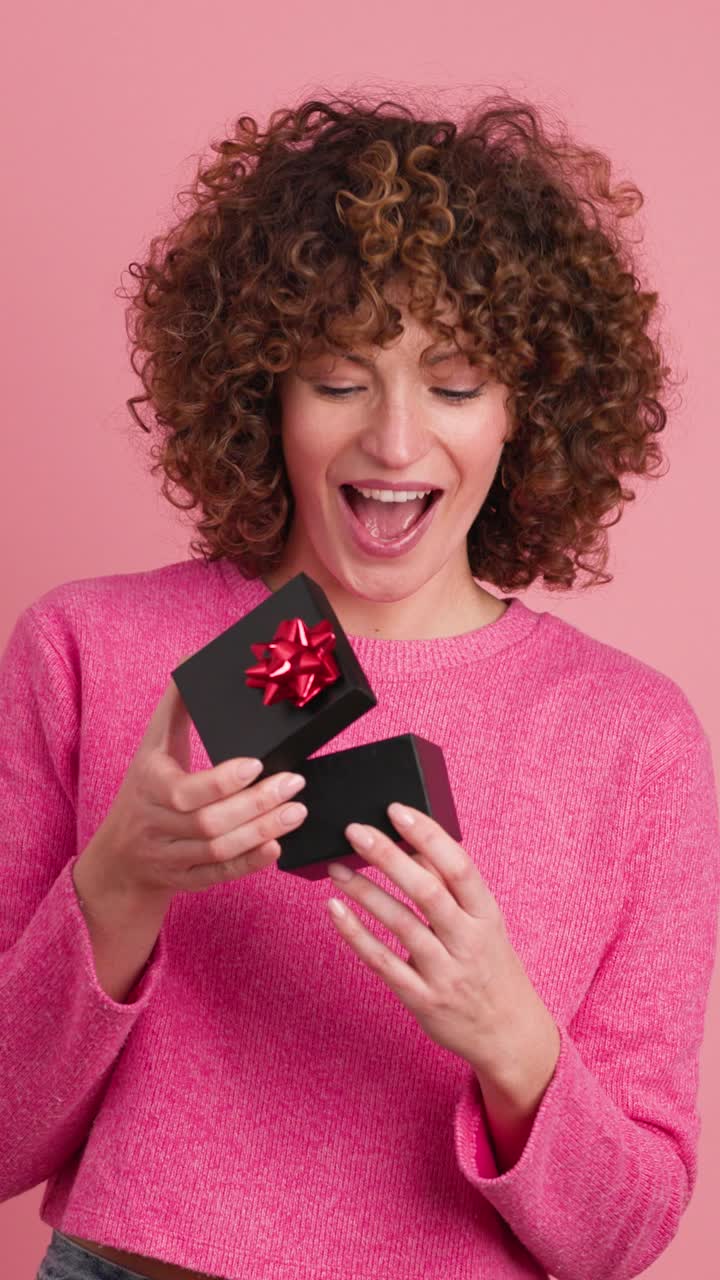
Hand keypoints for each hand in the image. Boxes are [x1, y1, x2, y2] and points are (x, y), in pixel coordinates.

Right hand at [78, 662, 308, 899]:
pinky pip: (219, 875)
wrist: (120, 855)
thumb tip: (194, 658)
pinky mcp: (185, 880)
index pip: (186, 791)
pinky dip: (249, 863)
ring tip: (296, 811)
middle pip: (209, 822)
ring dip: (262, 832)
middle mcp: (156, 824)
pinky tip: (277, 847)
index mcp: (149, 785)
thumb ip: (176, 705)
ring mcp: (170, 856)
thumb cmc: (144, 788)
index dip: (222, 782)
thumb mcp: (152, 745)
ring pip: (218, 850)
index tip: (258, 764)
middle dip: (256, 805)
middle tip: (294, 785)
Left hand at [325, 803, 556, 1080]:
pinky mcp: (422, 999)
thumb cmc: (490, 966)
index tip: (396, 810)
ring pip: (400, 924)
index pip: (458, 866)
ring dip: (365, 892)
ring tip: (336, 868)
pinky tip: (335, 911)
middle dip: (388, 857)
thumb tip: (413, 841)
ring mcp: (445, 972)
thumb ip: (451, 888)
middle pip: (427, 891)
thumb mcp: (483, 924)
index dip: (428, 835)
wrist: (508, 1033)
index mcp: (486, 914)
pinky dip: (355, 935)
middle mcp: (468, 941)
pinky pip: (382, 963)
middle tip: (355, 831)